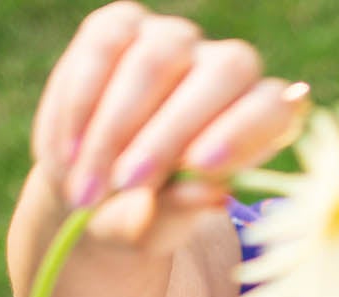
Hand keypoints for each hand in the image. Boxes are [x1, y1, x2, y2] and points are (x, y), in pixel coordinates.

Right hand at [29, 2, 309, 249]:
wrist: (91, 195)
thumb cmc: (146, 216)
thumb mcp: (163, 228)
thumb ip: (182, 211)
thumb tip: (208, 194)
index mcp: (258, 121)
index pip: (271, 104)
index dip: (243, 129)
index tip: (203, 166)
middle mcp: (224, 69)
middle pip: (219, 73)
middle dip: (169, 132)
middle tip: (128, 184)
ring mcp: (174, 41)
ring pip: (156, 59)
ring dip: (115, 127)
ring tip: (87, 189)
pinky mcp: (119, 27)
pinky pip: (102, 49)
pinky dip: (81, 106)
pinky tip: (67, 155)